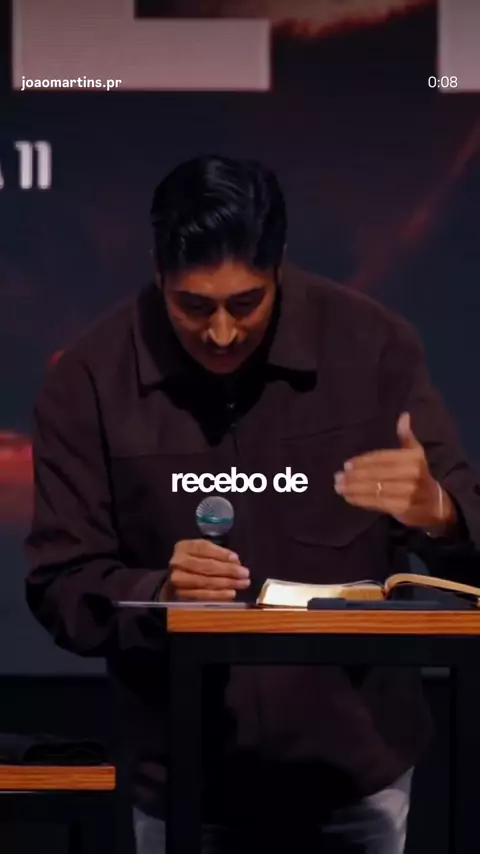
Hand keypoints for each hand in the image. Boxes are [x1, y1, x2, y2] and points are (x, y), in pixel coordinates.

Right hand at [159, 539, 249, 601]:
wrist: (176, 579)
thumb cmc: (194, 562)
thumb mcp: (203, 551)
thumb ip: (218, 554)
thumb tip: (235, 561)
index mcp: (184, 547)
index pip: (204, 548)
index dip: (222, 554)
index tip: (237, 560)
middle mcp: (178, 562)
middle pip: (206, 566)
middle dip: (229, 570)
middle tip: (245, 574)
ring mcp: (177, 580)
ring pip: (205, 582)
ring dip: (227, 583)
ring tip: (242, 583)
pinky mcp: (181, 595)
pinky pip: (203, 596)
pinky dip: (219, 595)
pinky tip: (231, 593)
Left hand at [334, 412, 456, 530]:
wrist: (436, 506)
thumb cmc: (420, 476)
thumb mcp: (417, 455)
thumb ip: (407, 436)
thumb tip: (404, 416)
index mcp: (414, 459)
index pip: (383, 459)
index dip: (363, 462)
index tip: (346, 465)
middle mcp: (412, 475)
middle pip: (377, 474)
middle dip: (355, 476)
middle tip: (337, 477)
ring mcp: (408, 493)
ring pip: (376, 489)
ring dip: (354, 488)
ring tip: (339, 486)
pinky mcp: (403, 509)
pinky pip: (378, 503)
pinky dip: (361, 500)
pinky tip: (349, 497)